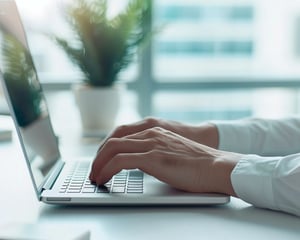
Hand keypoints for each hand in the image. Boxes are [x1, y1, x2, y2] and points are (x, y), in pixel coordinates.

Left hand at [89, 119, 240, 194]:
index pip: (120, 133)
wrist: (216, 165)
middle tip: (94, 170)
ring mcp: (152, 144)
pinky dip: (107, 170)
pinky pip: (120, 161)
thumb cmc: (197, 162)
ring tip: (95, 177)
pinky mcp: (154, 158)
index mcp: (154, 130)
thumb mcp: (171, 149)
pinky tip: (103, 179)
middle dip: (98, 156)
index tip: (100, 160)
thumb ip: (155, 150)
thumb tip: (140, 161)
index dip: (106, 147)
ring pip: (113, 149)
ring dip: (99, 164)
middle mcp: (151, 133)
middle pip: (113, 140)